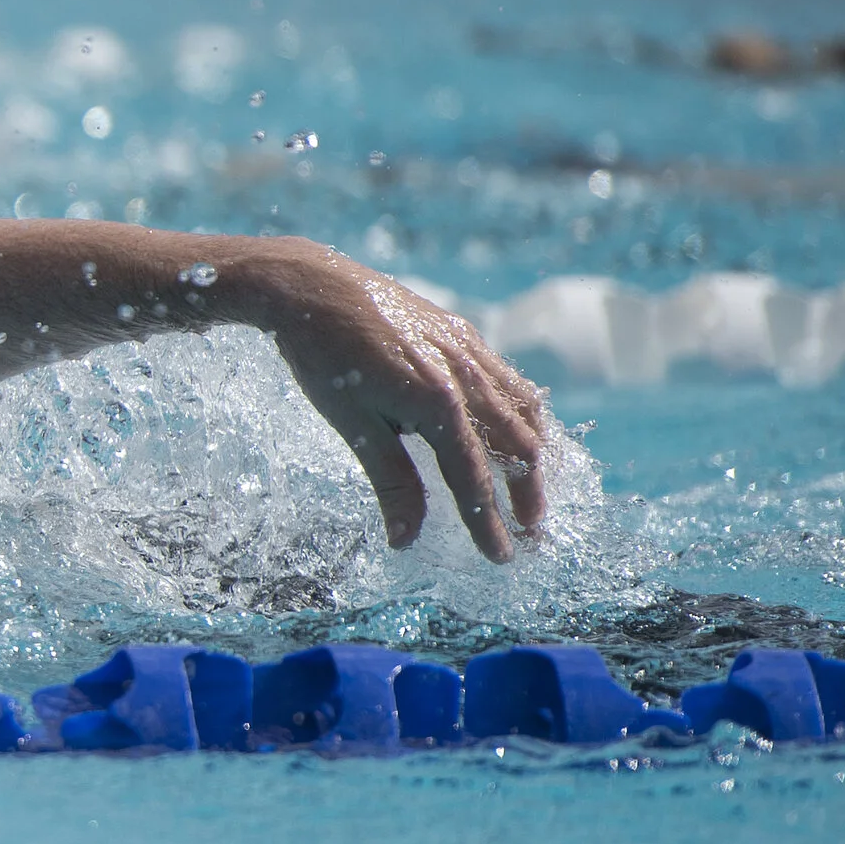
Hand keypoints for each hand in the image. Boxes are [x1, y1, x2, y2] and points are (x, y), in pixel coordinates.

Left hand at [246, 243, 549, 561]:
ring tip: (533, 492)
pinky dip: (523, 415)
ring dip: (534, 456)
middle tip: (531, 537)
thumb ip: (391, 482)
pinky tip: (516, 432)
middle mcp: (466, 374)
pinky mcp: (462, 332)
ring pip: (525, 411)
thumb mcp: (354, 425)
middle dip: (528, 496)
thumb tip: (407, 540)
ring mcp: (469, 348)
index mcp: (439, 402)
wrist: (310, 286)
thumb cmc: (323, 356)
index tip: (501, 558)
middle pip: (517, 447)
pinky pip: (509, 380)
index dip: (489, 522)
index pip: (475, 478)